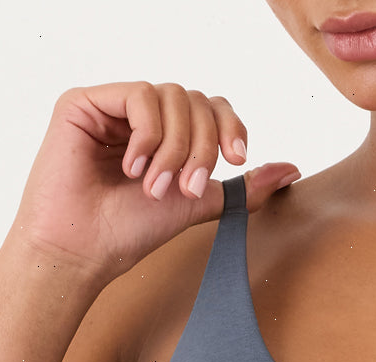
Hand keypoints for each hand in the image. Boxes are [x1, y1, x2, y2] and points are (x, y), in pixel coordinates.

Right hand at [2, 81, 299, 282]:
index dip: (230, 126)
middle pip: (196, 101)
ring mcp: (112, 107)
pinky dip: (147, 135)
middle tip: (187, 188)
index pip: (211, 107)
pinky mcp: (84, 103)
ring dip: (175, 147)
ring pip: (172, 96)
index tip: (237, 159)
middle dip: (202, 147)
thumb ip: (240, 187)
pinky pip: (140, 95)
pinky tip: (133, 167)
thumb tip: (291, 169)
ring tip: (156, 186)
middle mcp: (139, 116)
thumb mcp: (197, 205)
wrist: (84, 252)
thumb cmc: (129, 232)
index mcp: (165, 135)